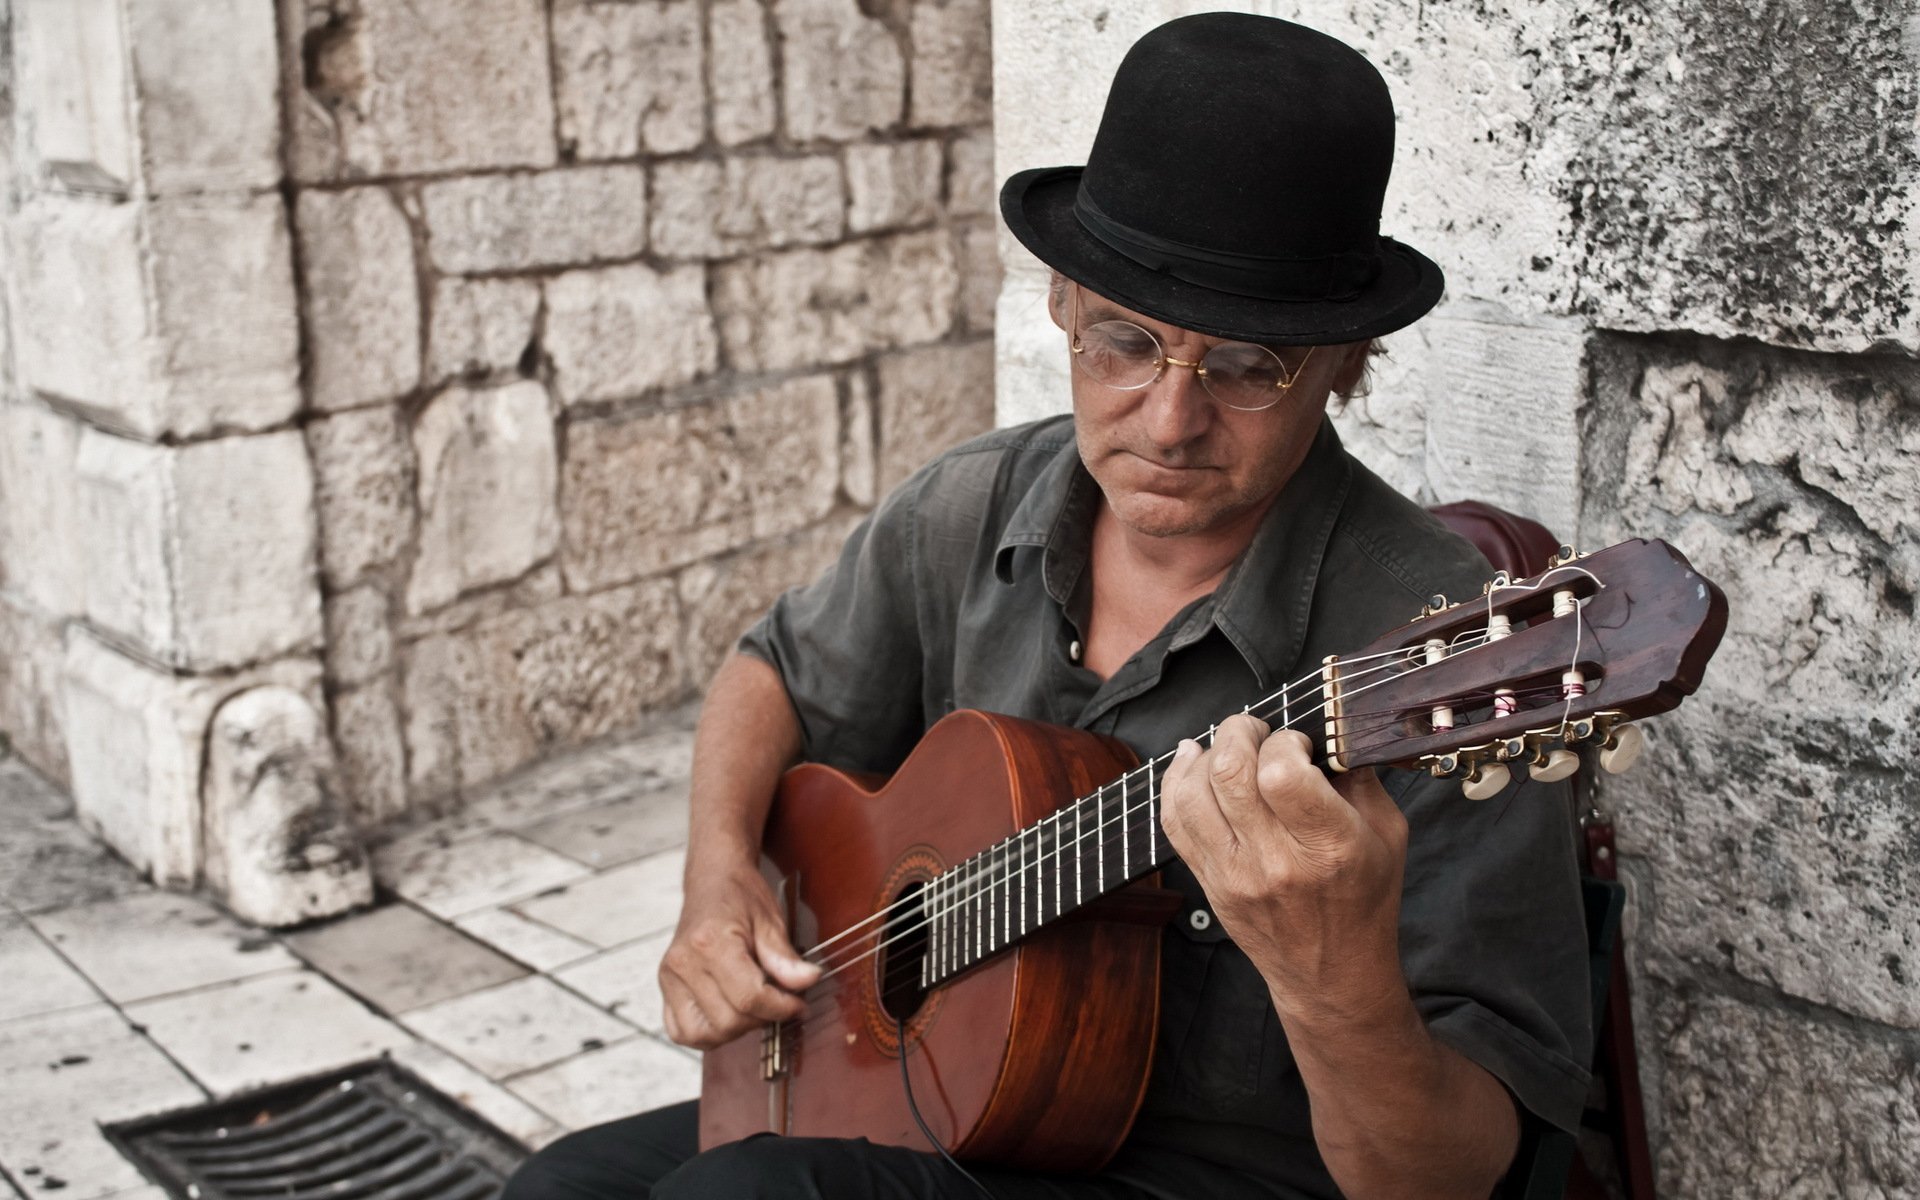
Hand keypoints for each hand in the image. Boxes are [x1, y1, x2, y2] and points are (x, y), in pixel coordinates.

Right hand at [658, 857, 820, 1049]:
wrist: (712, 881)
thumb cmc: (740, 896)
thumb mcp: (770, 921)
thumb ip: (785, 958)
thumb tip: (808, 982)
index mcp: (709, 942)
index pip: (748, 997)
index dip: (781, 1008)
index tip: (798, 1005)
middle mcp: (683, 963)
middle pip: (728, 1020)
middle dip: (762, 1019)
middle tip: (780, 1002)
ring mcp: (669, 977)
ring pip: (705, 1034)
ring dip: (736, 1029)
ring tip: (753, 1007)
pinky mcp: (665, 987)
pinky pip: (683, 1031)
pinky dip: (708, 1033)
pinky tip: (728, 1014)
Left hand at [1159, 714, 1407, 1016]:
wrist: (1332, 973)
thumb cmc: (1365, 899)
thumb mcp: (1387, 835)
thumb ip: (1360, 778)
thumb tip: (1330, 729)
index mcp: (1328, 846)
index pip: (1282, 774)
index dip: (1283, 741)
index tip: (1296, 742)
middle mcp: (1275, 861)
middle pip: (1230, 774)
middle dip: (1238, 732)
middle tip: (1256, 729)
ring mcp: (1235, 874)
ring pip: (1192, 795)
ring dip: (1205, 753)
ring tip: (1226, 743)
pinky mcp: (1210, 882)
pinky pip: (1174, 822)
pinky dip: (1175, 782)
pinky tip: (1191, 761)